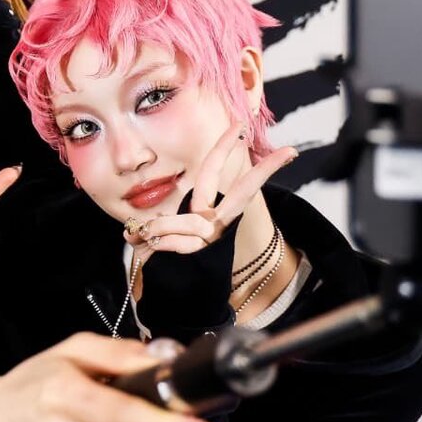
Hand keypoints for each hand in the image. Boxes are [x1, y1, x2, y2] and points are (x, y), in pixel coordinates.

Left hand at [125, 130, 297, 255]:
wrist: (177, 296)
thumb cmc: (169, 260)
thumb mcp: (158, 236)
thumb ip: (152, 228)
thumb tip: (132, 232)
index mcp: (207, 212)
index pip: (215, 174)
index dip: (224, 148)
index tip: (240, 126)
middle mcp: (216, 223)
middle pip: (242, 193)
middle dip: (263, 171)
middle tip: (289, 152)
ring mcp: (213, 239)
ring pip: (189, 223)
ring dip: (161, 229)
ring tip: (145, 237)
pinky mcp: (203, 254)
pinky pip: (175, 241)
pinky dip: (156, 243)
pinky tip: (149, 248)